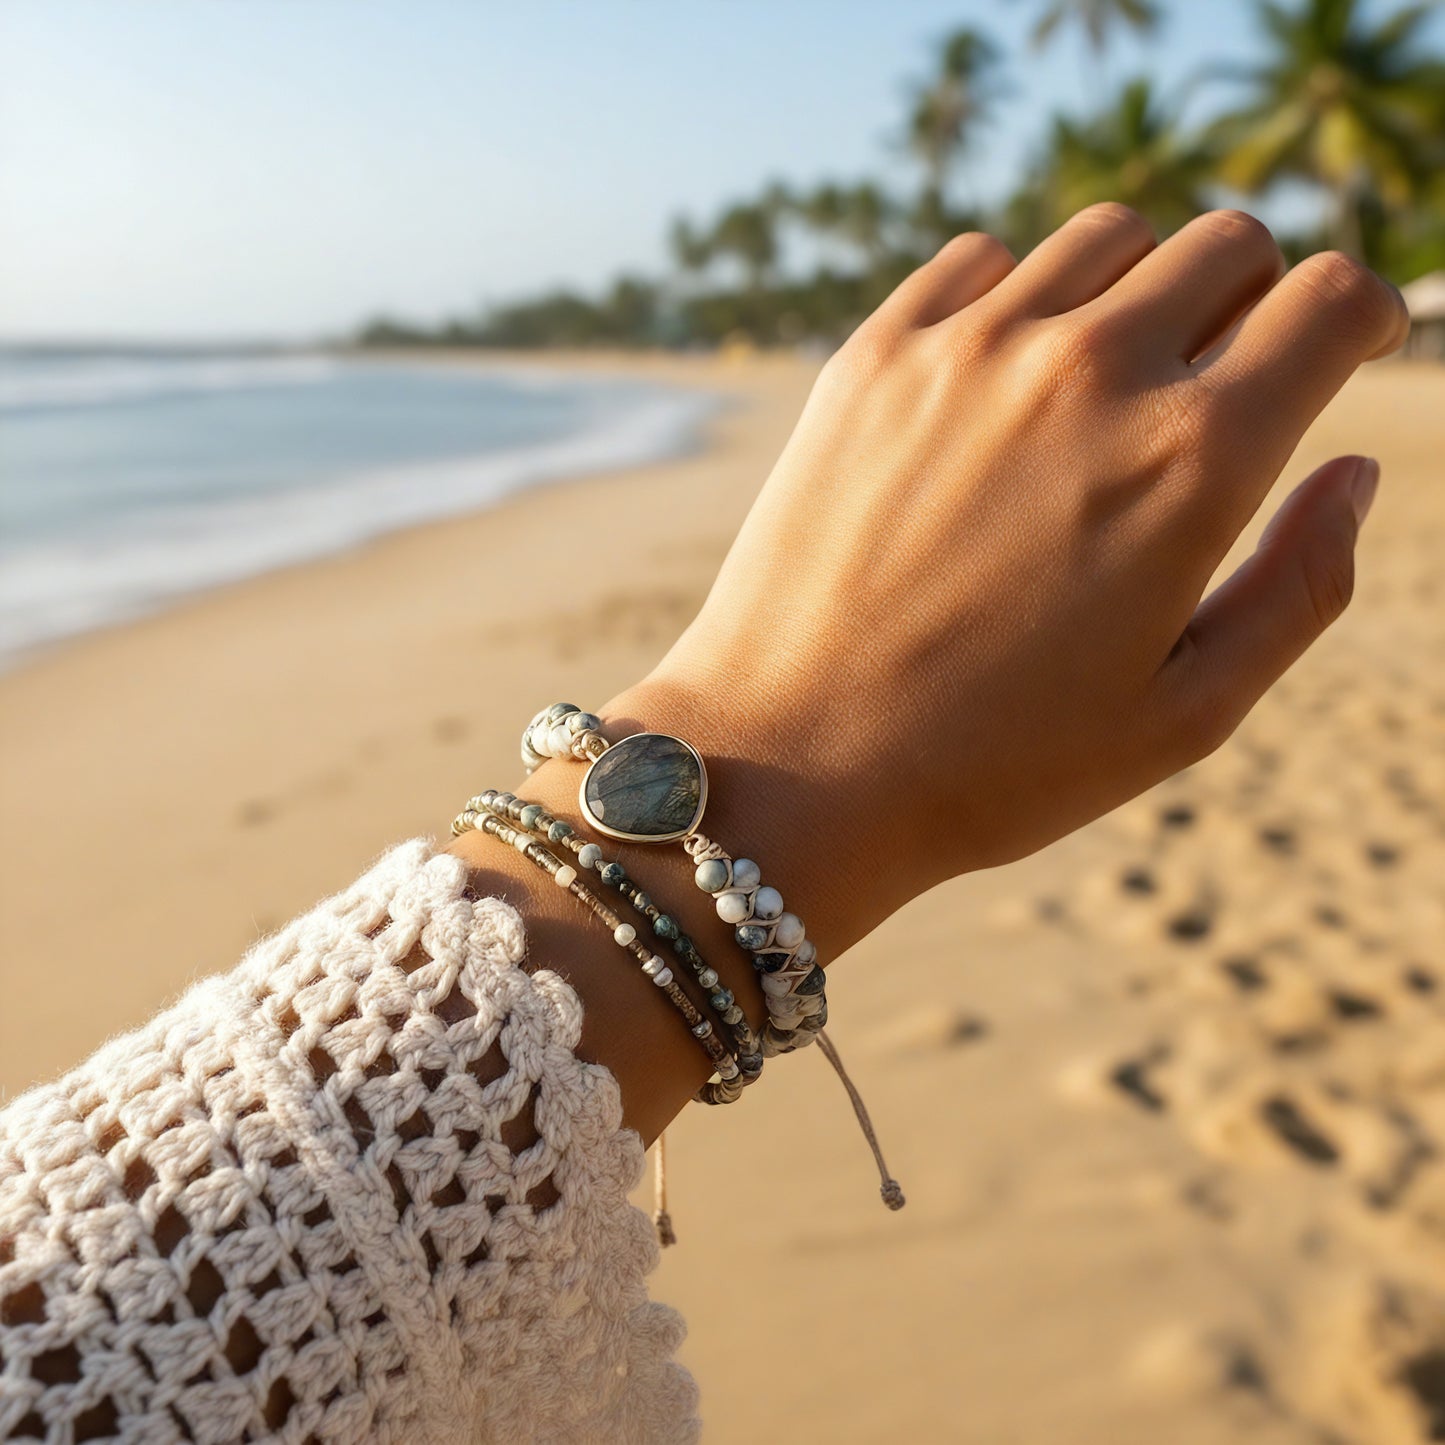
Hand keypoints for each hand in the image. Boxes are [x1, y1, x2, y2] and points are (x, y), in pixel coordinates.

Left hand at [456, 205, 1406, 1141]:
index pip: (1325, 300)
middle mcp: (1087, 371)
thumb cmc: (993, 765)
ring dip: (1139, 286)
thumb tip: (1353, 471)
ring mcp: (969, 350)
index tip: (1347, 344)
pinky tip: (1006, 373)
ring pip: (1106, 236)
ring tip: (1112, 375)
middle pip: (1225, 244)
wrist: (789, 767)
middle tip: (1226, 371)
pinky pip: (981, 260)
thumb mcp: (1185, 714)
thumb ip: (1301, 587)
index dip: (1360, 314)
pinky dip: (1020, 293)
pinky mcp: (872, 357)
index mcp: (1190, 460)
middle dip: (1256, 295)